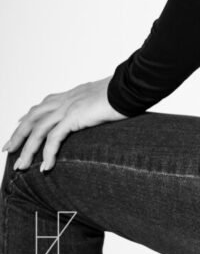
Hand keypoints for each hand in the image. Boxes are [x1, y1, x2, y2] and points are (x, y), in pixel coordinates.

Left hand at [2, 76, 127, 171]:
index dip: (30, 116)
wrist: (132, 87)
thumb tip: (97, 113)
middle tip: (8, 149)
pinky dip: (48, 153)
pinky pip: (54, 138)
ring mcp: (69, 106)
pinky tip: (47, 166)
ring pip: (38, 129)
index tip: (20, 125)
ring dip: (28, 149)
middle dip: (19, 134)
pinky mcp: (75, 115)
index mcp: (74, 94)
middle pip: (34, 116)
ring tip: (22, 166)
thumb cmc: (126, 93)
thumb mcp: (106, 99)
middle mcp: (68, 98)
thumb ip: (95, 106)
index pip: (44, 104)